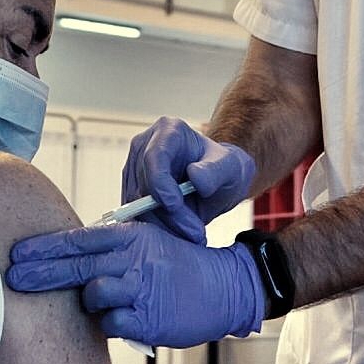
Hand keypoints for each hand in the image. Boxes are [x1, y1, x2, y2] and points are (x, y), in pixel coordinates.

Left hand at [7, 223, 263, 348]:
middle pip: (75, 267)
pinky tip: (126, 317)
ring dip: (91, 302)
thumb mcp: (145, 244)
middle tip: (12, 280)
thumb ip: (109, 248)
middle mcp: (133, 259)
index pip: (78, 240)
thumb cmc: (176, 266)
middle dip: (39, 274)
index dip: (44, 248)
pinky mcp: (148, 319)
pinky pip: (111, 324)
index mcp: (130, 237)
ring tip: (109, 301)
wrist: (221, 287)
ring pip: (93, 296)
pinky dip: (111, 322)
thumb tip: (62, 255)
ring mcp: (141, 289)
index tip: (17, 254)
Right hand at [123, 117, 255, 242]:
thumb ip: (215, 171)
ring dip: (164, 224)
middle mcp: (145, 146)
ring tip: (192, 232)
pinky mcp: (132, 191)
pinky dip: (158, 228)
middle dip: (168, 213)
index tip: (175, 205)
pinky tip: (180, 232)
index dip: (160, 183)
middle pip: (144, 185)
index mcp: (168, 130)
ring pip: (138, 204)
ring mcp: (135, 169)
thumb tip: (194, 176)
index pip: (154, 156)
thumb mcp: (230, 167)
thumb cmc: (223, 168)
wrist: (217, 181)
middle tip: (195, 231)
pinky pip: (137, 215)